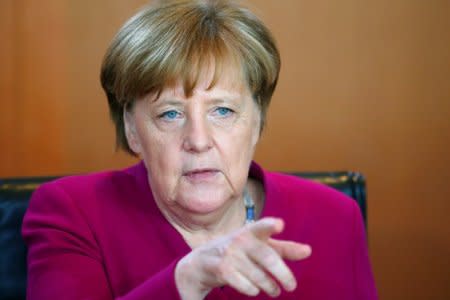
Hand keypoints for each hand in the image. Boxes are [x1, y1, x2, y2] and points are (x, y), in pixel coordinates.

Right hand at [175, 217, 311, 298]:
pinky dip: (252, 289)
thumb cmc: (237, 253)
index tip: (280, 225)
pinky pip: (245, 284)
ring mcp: (229, 254)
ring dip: (269, 286)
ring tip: (274, 290)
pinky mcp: (221, 269)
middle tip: (291, 286)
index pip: (262, 226)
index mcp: (251, 231)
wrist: (200, 263)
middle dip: (283, 274)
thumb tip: (308, 251)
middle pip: (268, 257)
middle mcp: (240, 240)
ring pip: (259, 275)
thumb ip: (284, 248)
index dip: (270, 225)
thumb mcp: (260, 247)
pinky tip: (254, 290)